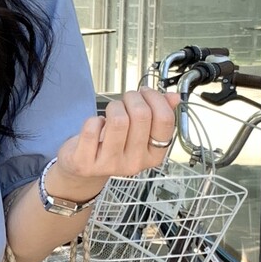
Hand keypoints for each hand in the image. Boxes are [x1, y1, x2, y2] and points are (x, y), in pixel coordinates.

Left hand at [56, 88, 181, 188]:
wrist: (86, 168)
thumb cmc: (115, 146)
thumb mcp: (140, 134)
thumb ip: (158, 115)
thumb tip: (174, 98)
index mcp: (154, 155)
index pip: (165, 120)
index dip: (156, 98)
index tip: (146, 93)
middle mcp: (135, 163)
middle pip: (141, 115)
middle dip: (132, 98)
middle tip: (126, 100)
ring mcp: (110, 165)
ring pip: (118, 120)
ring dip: (114, 107)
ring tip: (112, 111)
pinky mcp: (86, 163)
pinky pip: (92, 128)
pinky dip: (92, 120)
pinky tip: (96, 127)